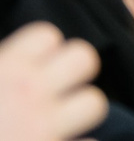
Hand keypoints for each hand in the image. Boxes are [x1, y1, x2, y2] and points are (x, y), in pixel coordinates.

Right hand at [0, 24, 107, 140]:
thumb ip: (0, 69)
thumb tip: (10, 65)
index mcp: (4, 70)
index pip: (46, 36)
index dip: (43, 50)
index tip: (31, 65)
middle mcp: (29, 93)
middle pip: (84, 59)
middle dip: (74, 71)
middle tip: (56, 87)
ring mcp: (43, 126)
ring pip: (94, 103)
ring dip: (79, 111)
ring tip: (60, 119)